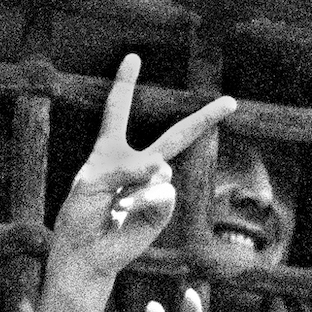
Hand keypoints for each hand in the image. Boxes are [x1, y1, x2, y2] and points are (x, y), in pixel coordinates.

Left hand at [46, 55, 235, 290]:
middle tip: (231, 102)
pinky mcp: (161, 209)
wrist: (86, 253)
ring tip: (116, 203)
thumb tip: (165, 173)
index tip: (133, 57)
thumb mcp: (89, 183)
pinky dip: (144, 199)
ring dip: (139, 180)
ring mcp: (153, 187)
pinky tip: (127, 212)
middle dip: (204, 119)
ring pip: (161, 168)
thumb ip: (123, 169)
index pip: (118, 111)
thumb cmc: (80, 216)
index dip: (126, 84)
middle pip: (175, 136)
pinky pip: (160, 194)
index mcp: (112, 150)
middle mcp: (138, 165)